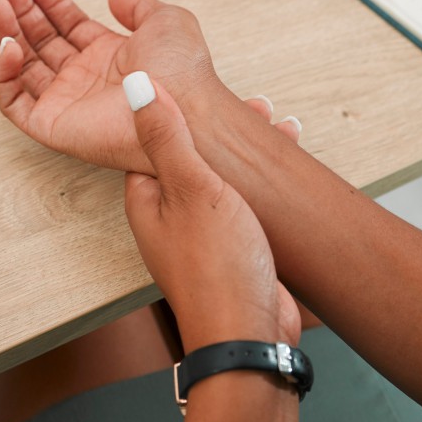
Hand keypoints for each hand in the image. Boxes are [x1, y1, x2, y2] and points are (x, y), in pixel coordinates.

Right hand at [0, 0, 299, 172]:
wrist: (186, 108)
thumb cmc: (184, 73)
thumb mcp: (166, 20)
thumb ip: (136, 5)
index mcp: (108, 54)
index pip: (64, 22)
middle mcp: (85, 77)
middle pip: (38, 38)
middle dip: (17, 7)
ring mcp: (68, 101)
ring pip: (20, 64)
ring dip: (4, 32)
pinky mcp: (54, 125)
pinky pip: (14, 103)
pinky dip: (4, 75)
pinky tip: (9, 47)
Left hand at [121, 72, 300, 350]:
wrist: (249, 337)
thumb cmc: (216, 268)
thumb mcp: (192, 188)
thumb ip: (166, 136)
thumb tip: (134, 84)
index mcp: (146, 197)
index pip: (157, 137)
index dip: (184, 107)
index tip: (214, 87)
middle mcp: (168, 214)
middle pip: (194, 152)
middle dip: (227, 127)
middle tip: (262, 106)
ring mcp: (201, 232)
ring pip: (224, 174)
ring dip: (251, 150)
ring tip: (282, 126)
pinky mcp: (232, 247)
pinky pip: (245, 200)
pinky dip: (264, 179)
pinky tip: (286, 169)